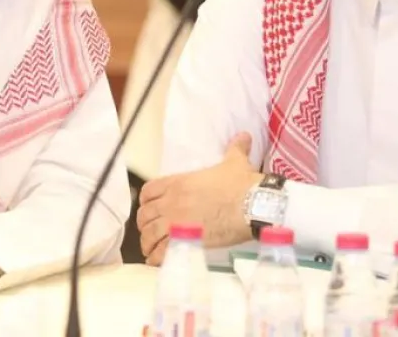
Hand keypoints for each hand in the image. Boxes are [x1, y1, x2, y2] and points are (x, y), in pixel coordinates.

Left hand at [136, 134, 261, 265]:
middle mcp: (171, 201)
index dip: (146, 201)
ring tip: (151, 250)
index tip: (150, 208)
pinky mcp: (185, 240)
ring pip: (149, 234)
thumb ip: (235, 148)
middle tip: (150, 231)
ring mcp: (176, 222)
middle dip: (144, 224)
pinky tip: (156, 261)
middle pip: (145, 215)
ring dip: (147, 242)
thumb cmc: (242, 184)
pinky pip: (162, 251)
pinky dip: (156, 258)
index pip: (149, 191)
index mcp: (178, 182)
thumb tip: (244, 136)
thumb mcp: (236, 162)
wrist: (253, 204)